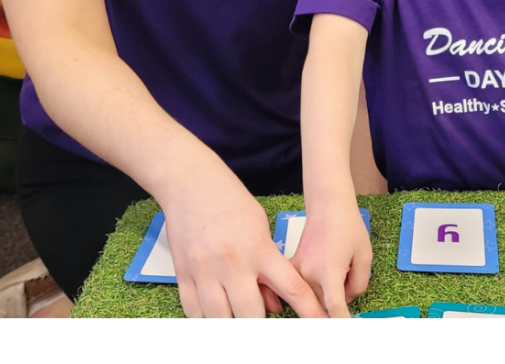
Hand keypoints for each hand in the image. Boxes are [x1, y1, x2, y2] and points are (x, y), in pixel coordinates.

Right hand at [159, 162, 328, 319]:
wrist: (190, 181)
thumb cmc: (230, 200)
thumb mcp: (260, 226)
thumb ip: (269, 267)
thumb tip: (274, 307)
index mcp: (259, 248)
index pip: (291, 287)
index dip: (310, 311)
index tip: (322, 323)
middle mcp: (233, 264)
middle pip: (250, 316)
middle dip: (259, 324)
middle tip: (263, 316)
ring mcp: (205, 271)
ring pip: (219, 319)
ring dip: (231, 320)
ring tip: (237, 311)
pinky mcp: (182, 274)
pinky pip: (194, 312)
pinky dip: (205, 316)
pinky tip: (213, 308)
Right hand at [290, 203, 372, 318]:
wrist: (327, 206)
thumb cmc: (349, 226)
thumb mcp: (365, 255)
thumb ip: (359, 284)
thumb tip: (346, 300)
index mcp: (329, 270)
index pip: (334, 307)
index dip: (341, 320)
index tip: (346, 323)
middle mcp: (308, 274)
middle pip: (324, 304)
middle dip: (338, 297)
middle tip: (346, 271)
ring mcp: (297, 271)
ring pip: (314, 297)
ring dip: (326, 290)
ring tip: (335, 264)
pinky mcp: (291, 267)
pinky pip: (303, 287)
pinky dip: (314, 286)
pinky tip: (323, 267)